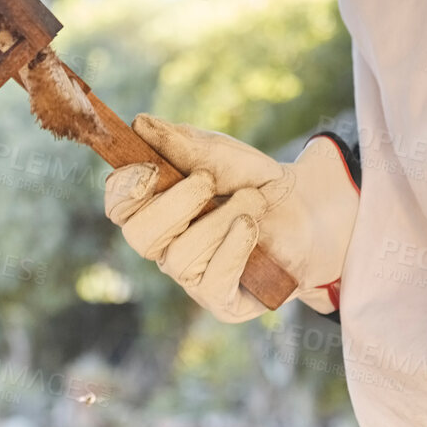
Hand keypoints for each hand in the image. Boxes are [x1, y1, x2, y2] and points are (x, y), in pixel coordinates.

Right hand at [104, 116, 359, 321]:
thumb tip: (141, 125)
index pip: (118, 207)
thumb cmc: (255, 182)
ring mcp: (191, 277)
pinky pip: (212, 282)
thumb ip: (182, 143)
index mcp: (155, 209)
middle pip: (139, 236)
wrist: (308, 210)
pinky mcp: (222, 301)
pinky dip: (233, 247)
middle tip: (206, 179)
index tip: (150, 167)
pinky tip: (250, 226)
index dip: (124, 190)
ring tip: (254, 200)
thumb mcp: (221, 154)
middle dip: (173, 204)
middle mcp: (165, 247)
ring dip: (220, 219)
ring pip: (181, 256)